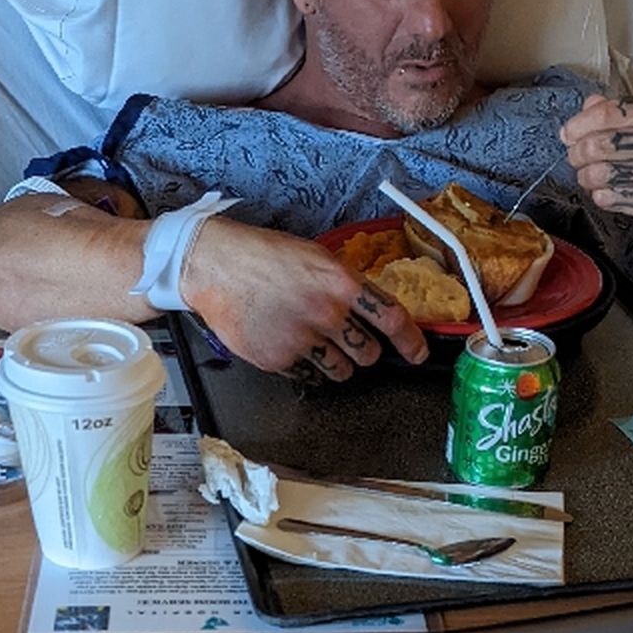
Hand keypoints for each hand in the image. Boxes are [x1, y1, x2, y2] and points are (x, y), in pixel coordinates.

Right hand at [181, 218, 428, 380]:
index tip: (418, 353)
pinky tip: (286, 340)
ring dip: (335, 362)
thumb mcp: (315, 257)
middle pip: (369, 354)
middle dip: (364, 351)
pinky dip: (303, 365)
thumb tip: (373, 310)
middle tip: (346, 338)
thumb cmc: (263, 256)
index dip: (411, 340)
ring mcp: (300, 339)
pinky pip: (307, 376)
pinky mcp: (277, 359)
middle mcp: (325, 312)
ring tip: (312, 338)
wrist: (214, 265)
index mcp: (339, 282)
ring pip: (341, 371)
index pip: (391, 318)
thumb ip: (345, 285)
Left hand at [560, 93, 632, 236]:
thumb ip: (629, 110)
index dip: (577, 125)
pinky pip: (608, 199)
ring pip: (596, 175)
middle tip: (577, 157)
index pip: (605, 114)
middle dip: (576, 153)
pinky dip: (601, 195)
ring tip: (592, 175)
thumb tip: (589, 105)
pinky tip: (609, 191)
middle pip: (594, 146)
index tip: (568, 134)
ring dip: (585, 176)